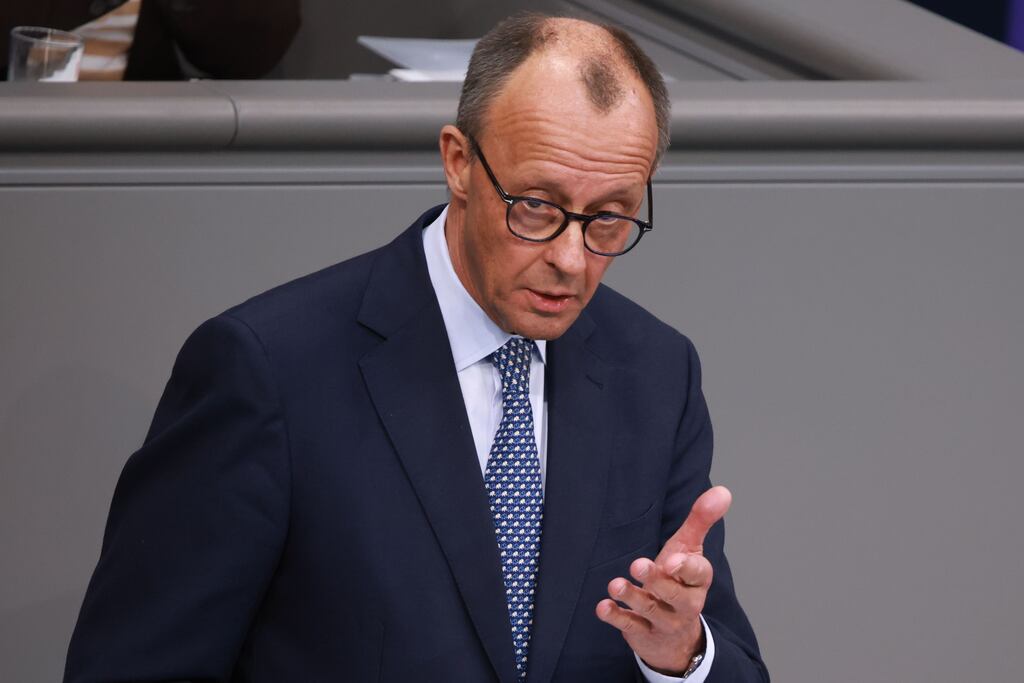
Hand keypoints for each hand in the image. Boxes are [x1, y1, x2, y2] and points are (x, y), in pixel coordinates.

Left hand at [595, 486, 731, 674]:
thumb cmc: (680, 580)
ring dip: (632, 596)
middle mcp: (685, 603)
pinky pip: (631, 627)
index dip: (685, 568)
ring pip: (650, 610)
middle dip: (656, 581)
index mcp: (697, 580)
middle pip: (674, 594)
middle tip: (637, 564)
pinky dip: (616, 617)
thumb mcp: (689, 550)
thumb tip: (723, 491)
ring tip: (615, 585)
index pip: (698, 574)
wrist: (676, 636)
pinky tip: (603, 607)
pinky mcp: (644, 634)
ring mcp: (664, 621)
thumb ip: (701, 520)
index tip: (672, 561)